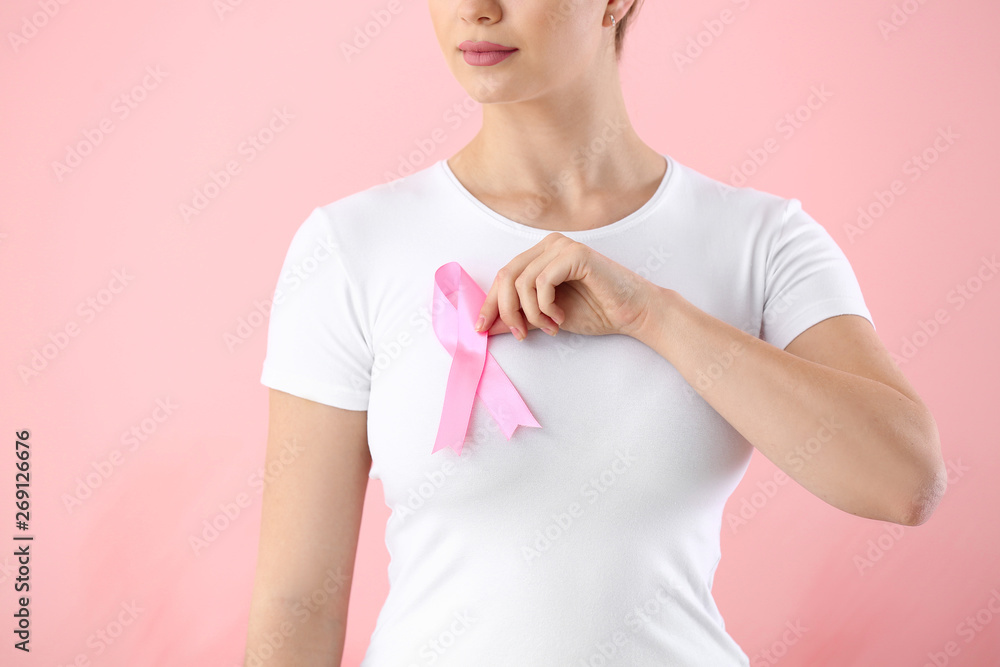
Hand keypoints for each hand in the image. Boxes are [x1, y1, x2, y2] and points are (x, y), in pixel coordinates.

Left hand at [474, 232, 659, 339]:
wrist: (632, 313)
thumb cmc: (596, 312)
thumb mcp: (546, 317)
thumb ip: (520, 317)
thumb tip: (488, 326)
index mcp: (540, 255)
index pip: (503, 276)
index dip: (490, 303)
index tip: (482, 329)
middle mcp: (548, 245)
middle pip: (506, 276)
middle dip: (507, 310)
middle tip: (521, 334)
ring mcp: (562, 246)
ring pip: (522, 282)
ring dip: (532, 313)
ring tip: (551, 327)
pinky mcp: (575, 254)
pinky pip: (542, 282)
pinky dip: (545, 306)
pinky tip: (561, 316)